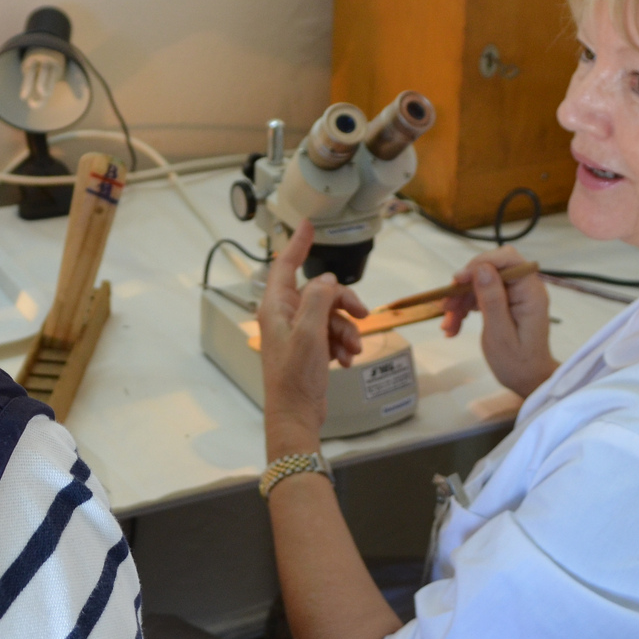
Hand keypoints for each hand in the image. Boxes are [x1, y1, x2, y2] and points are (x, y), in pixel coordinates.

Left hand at [257, 221, 368, 453]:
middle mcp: (284, 315)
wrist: (297, 414)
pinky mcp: (309, 348)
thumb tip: (326, 280)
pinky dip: (343, 345)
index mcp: (276, 306)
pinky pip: (332, 335)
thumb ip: (319, 299)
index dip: (296, 243)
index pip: (286, 265)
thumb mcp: (310, 332)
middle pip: (321, 292)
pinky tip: (346, 361)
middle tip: (362, 315)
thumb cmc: (295, 375)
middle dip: (344, 303)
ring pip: (331, 315)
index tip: (307, 224)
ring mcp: (297, 332)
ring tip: (351, 352)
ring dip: (347, 331)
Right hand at [438, 245, 558, 398]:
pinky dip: (464, 309)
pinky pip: (480, 297)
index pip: (508, 259)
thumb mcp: (500, 334)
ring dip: (460, 301)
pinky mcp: (505, 303)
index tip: (458, 280)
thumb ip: (492, 299)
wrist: (528, 381)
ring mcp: (514, 296)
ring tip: (448, 325)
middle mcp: (524, 288)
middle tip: (447, 307)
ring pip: (479, 284)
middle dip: (465, 286)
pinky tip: (454, 327)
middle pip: (489, 270)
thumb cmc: (517, 363)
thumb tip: (482, 269)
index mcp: (530, 292)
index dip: (480, 263)